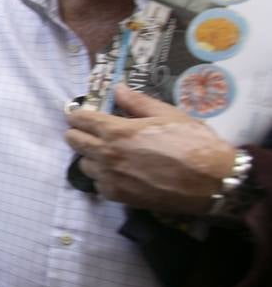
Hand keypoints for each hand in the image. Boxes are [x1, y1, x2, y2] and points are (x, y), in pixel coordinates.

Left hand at [64, 84, 235, 214]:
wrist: (212, 181)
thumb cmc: (193, 143)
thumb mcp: (168, 114)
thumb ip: (138, 102)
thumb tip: (117, 89)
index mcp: (117, 131)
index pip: (80, 119)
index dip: (78, 114)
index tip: (80, 113)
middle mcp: (108, 155)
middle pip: (74, 141)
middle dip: (78, 132)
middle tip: (90, 130)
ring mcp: (111, 178)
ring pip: (83, 164)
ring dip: (90, 156)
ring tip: (106, 152)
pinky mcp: (119, 197)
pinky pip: (98, 185)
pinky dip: (103, 178)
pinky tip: (117, 172)